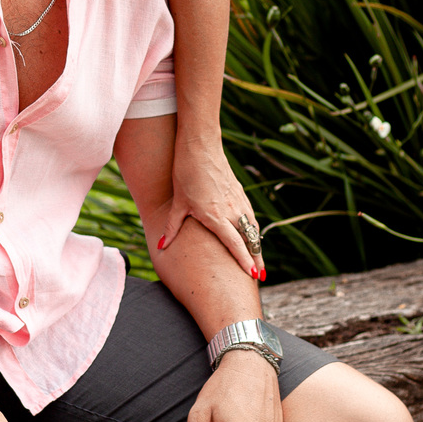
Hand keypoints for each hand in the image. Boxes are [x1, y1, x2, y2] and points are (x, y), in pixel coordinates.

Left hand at [161, 131, 264, 279]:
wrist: (200, 146)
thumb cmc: (186, 173)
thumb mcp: (178, 204)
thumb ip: (172, 228)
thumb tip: (162, 246)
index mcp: (216, 216)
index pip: (235, 244)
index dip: (245, 261)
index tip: (254, 275)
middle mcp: (232, 210)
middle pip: (250, 239)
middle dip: (256, 258)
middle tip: (261, 276)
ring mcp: (238, 201)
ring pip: (252, 227)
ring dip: (256, 244)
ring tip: (258, 260)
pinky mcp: (240, 192)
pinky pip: (250, 215)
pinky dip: (253, 229)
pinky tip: (251, 235)